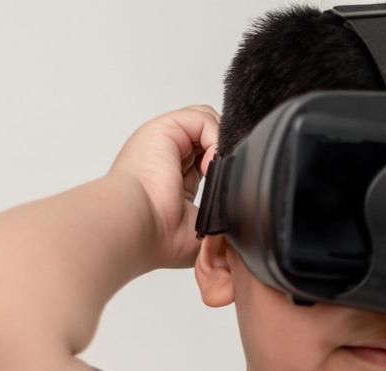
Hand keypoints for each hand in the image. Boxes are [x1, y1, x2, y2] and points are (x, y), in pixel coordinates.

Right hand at [107, 105, 219, 270]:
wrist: (136, 226)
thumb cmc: (160, 237)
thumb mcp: (205, 227)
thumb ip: (224, 211)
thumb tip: (248, 210)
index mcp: (173, 180)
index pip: (209, 158)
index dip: (226, 167)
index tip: (232, 187)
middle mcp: (168, 157)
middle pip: (210, 136)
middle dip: (227, 152)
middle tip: (228, 177)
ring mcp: (165, 141)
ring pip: (208, 122)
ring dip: (221, 145)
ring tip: (216, 173)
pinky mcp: (165, 128)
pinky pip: (202, 118)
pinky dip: (215, 138)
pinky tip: (209, 164)